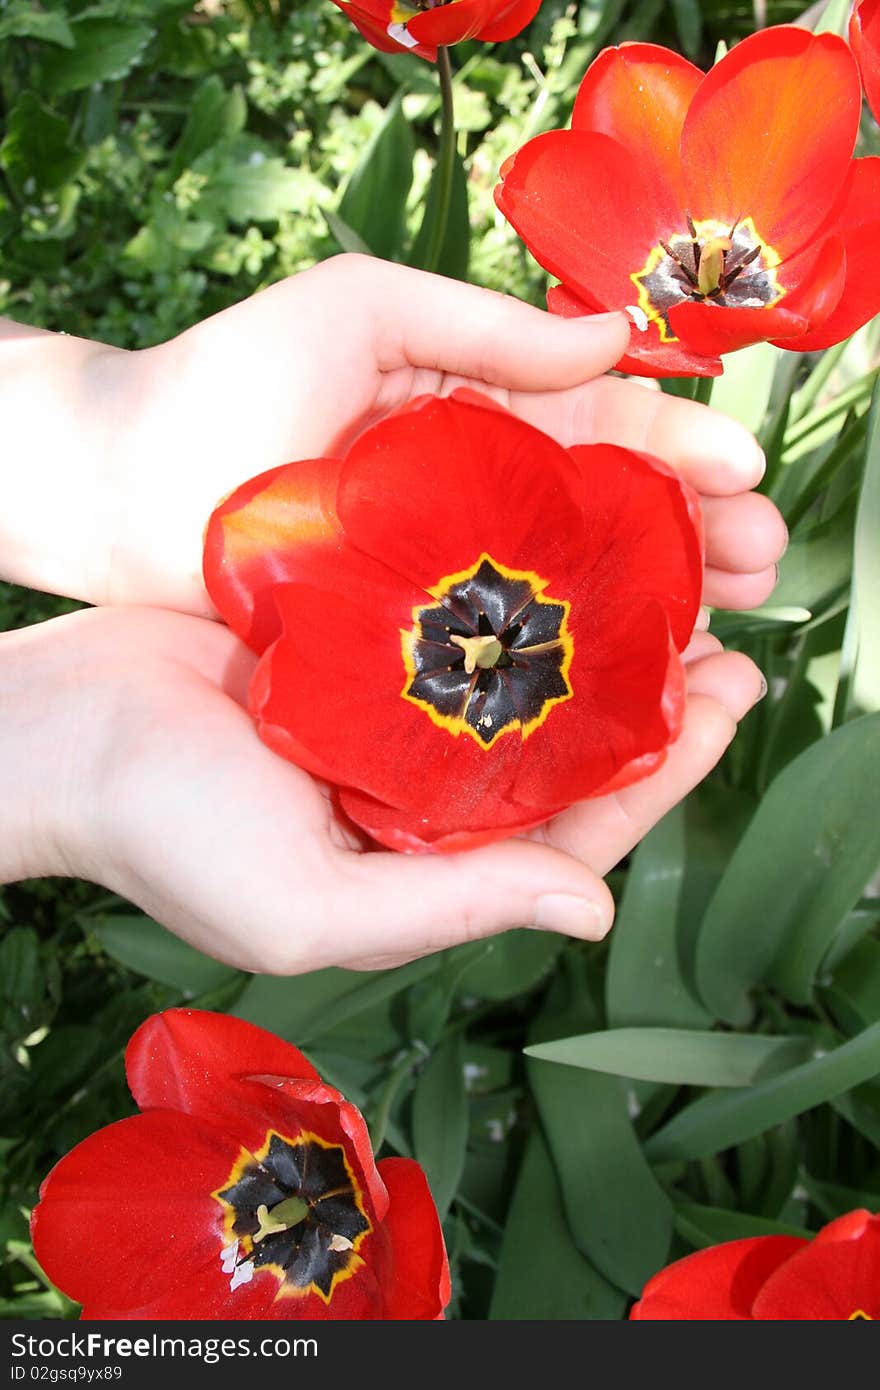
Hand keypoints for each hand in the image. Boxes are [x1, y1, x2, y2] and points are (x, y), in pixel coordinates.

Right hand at [0, 605, 763, 974]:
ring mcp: (391, 709)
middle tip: (727, 624)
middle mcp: (422, 788)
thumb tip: (593, 913)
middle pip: (564, 745)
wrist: (61, 728)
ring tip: (668, 571)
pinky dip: (510, 588)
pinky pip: (456, 617)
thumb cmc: (168, 835)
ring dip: (593, 632)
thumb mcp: (313, 911)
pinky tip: (560, 540)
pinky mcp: (356, 641)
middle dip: (649, 694)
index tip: (730, 699)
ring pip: (521, 675)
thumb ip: (455, 907)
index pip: (574, 828)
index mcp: (427, 862)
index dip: (663, 774)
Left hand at [2, 255, 785, 615]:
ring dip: (657, 602)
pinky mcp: (409, 640)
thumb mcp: (364, 310)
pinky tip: (633, 677)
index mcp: (478, 409)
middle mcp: (476, 495)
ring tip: (727, 624)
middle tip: (759, 570)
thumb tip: (618, 337)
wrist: (121, 484)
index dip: (682, 451)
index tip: (743, 480)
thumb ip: (487, 325)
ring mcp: (447, 572)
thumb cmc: (231, 380)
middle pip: (609, 515)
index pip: (606, 427)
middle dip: (692, 536)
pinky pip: (510, 650)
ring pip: (574, 588)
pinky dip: (577, 661)